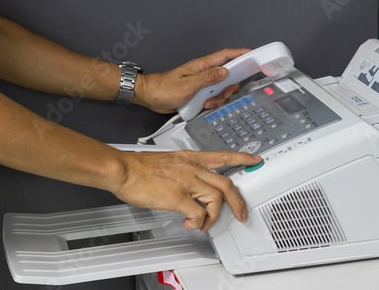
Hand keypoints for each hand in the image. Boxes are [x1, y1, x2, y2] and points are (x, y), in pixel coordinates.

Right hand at [114, 150, 261, 230]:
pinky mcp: (177, 197)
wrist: (124, 169)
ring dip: (214, 215)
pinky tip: (190, 223)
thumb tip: (192, 183)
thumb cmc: (141, 167)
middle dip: (238, 201)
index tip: (254, 160)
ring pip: (216, 199)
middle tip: (241, 212)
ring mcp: (186, 182)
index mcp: (191, 158)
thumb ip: (185, 170)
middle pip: (227, 183)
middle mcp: (192, 169)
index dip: (242, 159)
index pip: (223, 156)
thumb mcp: (170, 160)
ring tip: (204, 222)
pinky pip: (198, 213)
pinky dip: (198, 223)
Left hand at [133, 48, 249, 112]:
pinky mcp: (199, 93)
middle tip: (224, 94)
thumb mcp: (187, 85)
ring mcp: (202, 83)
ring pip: (222, 88)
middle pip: (228, 75)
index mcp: (202, 66)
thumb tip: (224, 72)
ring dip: (219, 98)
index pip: (226, 55)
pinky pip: (213, 97)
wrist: (150, 97)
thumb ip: (207, 78)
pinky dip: (212, 103)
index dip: (241, 54)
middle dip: (231, 86)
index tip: (253, 55)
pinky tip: (203, 106)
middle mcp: (204, 73)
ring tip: (208, 102)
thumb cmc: (163, 88)